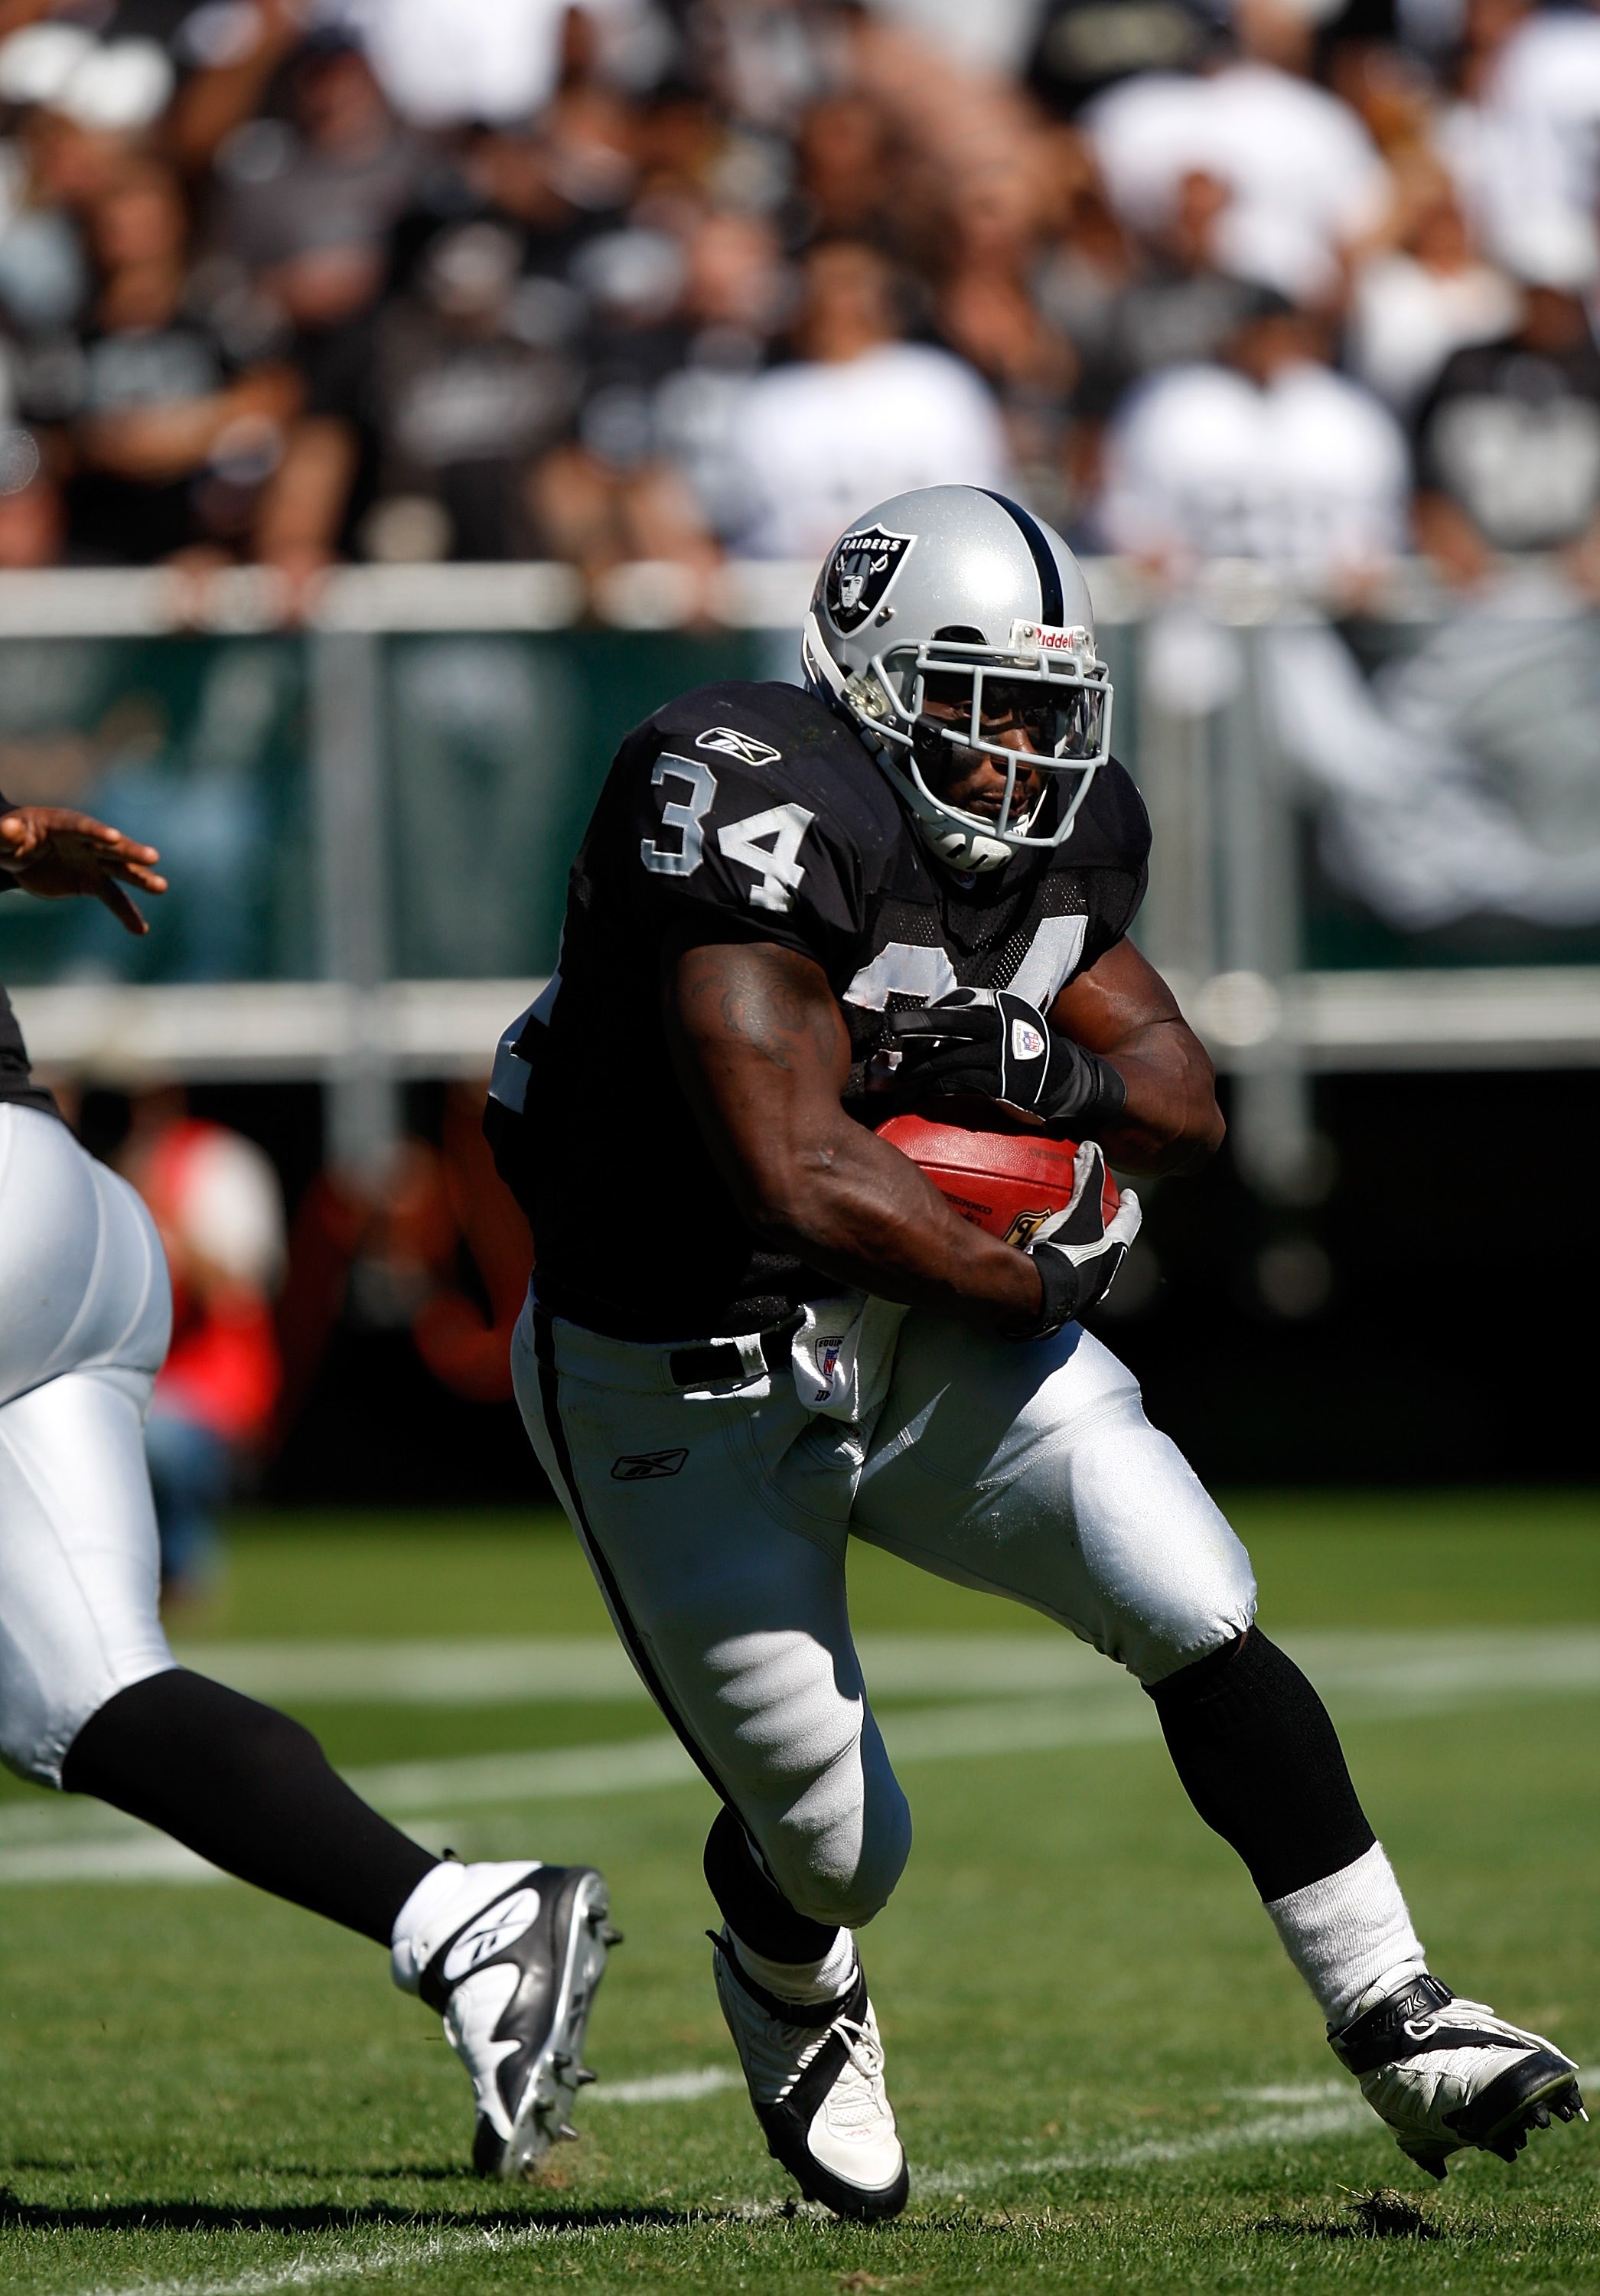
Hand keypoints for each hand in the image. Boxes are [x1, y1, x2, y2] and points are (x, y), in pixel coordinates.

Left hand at [0, 806, 166, 934]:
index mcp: (62, 824)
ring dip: (140, 878)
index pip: (81, 827)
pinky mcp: (92, 882)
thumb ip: (6, 834)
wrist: (18, 854)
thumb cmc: (8, 840)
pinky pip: (113, 898)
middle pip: (110, 846)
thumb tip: (10, 829)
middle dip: (130, 851)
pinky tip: (140, 930)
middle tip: (153, 858)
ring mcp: (92, 861)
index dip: (96, 832)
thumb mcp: (2, 838)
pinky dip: (127, 913)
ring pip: (120, 869)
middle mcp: (85, 841)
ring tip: (161, 887)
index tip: (114, 837)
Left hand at [882, 988, 1127, 1132]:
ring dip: (920, 1070)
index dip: (927, 1016)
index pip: (956, 1005)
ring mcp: (1002, 1053)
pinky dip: (939, 1088)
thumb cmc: (1030, 1055)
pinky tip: (924, 1093)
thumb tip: (933, 1032)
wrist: (1072, 1080)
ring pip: (950, 1058)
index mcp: (1001, 1007)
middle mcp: (1001, 1024)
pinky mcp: (1003, 1082)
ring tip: (899, 1080)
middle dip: (917, 1026)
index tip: (901, 1027)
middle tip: (891, 1031)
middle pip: (949, 1023)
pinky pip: (962, 1084)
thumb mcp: (1007, 1029)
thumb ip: (977, 1026)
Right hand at [1004, 1139, 1141, 1338]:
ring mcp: (1080, 1290)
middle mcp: (1101, 1275)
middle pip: (1110, 1247)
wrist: (1038, 1295)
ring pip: (1086, 1264)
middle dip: (1105, 1231)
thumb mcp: (1081, 1211)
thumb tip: (1092, 1148)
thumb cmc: (1067, 1252)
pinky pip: (1056, 1274)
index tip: (1129, 1195)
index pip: (1130, 1224)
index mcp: (1114, 1254)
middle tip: (1097, 1214)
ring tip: (1064, 1232)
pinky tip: (1033, 1253)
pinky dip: (1050, 1261)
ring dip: (1080, 1248)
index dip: (1131, 1208)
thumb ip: (1088, 1179)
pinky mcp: (1056, 1298)